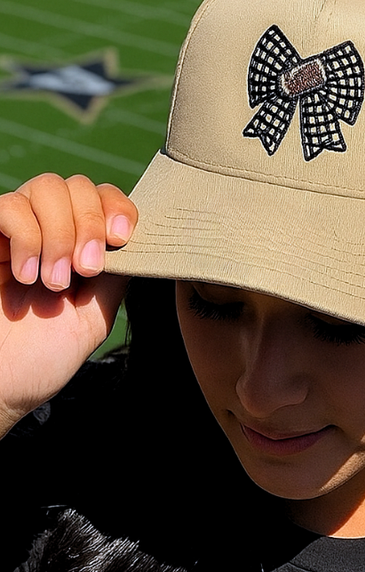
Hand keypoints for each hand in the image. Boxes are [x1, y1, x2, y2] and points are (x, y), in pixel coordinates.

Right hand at [0, 174, 137, 436]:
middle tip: (84, 269)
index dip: (117, 207)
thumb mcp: (94, 315)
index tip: (121, 238)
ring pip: (47, 187)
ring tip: (52, 281)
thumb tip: (142, 239)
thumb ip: (116, 275)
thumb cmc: (42, 357)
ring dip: (59, 233)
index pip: (103, 197)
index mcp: (78, 246)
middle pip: (77, 184)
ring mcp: (14, 231)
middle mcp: (47, 231)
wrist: (1, 387)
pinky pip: (9, 206)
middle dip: (90, 223)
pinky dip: (26, 236)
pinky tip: (25, 274)